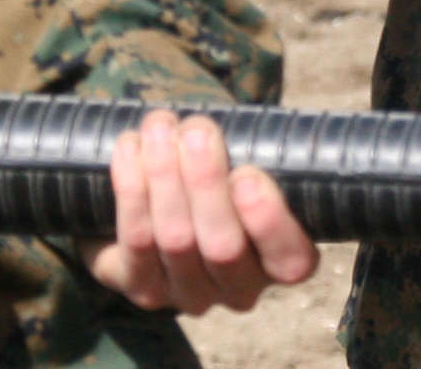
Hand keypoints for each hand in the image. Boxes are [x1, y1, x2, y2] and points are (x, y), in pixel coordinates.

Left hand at [90, 111, 319, 314]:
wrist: (169, 198)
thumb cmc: (223, 168)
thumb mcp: (253, 161)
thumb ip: (256, 154)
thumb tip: (236, 127)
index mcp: (280, 261)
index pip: (290, 260)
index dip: (268, 221)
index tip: (248, 174)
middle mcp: (238, 289)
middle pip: (224, 248)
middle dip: (206, 182)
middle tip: (197, 130)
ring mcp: (188, 293)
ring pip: (176, 239)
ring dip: (164, 174)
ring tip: (161, 127)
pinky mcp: (142, 286)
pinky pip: (136, 240)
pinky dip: (131, 188)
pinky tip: (130, 147)